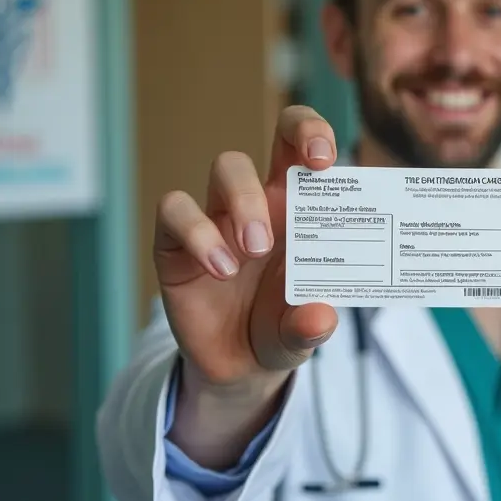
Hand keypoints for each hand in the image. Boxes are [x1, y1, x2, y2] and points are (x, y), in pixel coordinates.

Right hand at [153, 105, 339, 388]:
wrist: (237, 368)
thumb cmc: (280, 330)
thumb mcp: (301, 333)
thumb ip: (311, 324)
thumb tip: (321, 316)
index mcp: (295, 210)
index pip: (301, 148)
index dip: (312, 132)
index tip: (326, 157)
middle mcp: (256, 203)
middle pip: (268, 140)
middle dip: (291, 139)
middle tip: (313, 172)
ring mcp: (215, 218)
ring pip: (225, 168)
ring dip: (246, 200)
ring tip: (256, 248)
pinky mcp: (174, 244)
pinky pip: (176, 212)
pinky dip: (198, 234)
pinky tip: (220, 269)